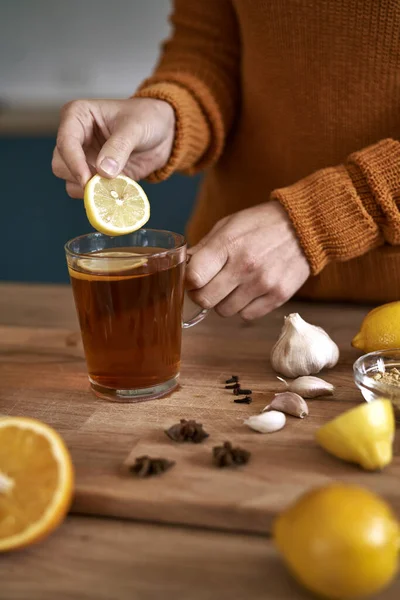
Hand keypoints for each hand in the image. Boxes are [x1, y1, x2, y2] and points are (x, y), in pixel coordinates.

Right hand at [52, 98, 174, 196]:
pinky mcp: (94, 176)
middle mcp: (75, 138)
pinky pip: (87, 193)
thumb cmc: (147, 119)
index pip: (65, 142)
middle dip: (81, 177)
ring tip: (116, 185)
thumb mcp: (135, 128)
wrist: (163, 134)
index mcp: (77, 116)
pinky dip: (100, 197)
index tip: (88, 180)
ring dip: (91, 189)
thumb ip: (119, 147)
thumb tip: (103, 172)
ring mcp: (83, 159)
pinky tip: (118, 191)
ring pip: (70, 182)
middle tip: (106, 183)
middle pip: (61, 165)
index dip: (74, 163)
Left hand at [186, 201, 310, 319]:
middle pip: (205, 300)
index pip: (193, 277)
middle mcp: (245, 266)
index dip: (188, 280)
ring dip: (223, 301)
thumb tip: (184, 267)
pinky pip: (247, 315)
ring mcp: (263, 284)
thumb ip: (204, 248)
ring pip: (224, 311)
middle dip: (202, 294)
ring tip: (233, 285)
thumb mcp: (228, 225)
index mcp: (228, 244)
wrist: (305, 226)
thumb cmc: (261, 224)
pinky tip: (249, 291)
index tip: (193, 277)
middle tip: (209, 285)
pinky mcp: (278, 296)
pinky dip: (244, 307)